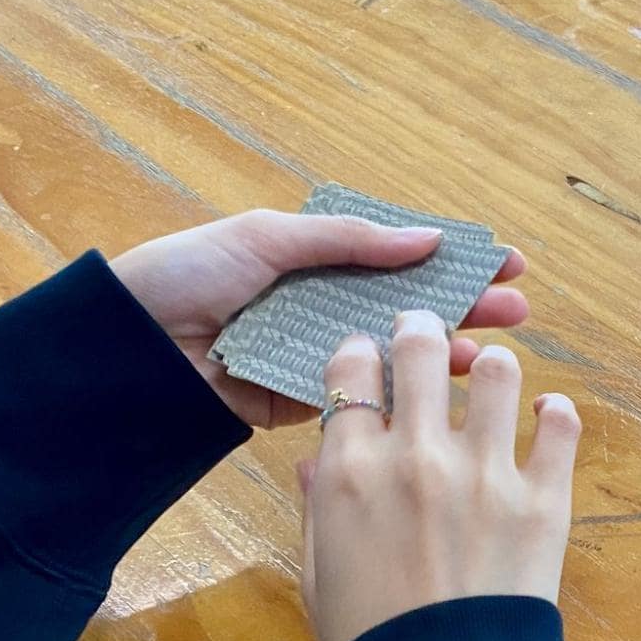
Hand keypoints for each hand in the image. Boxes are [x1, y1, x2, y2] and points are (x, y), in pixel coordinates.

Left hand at [110, 209, 528, 428]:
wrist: (122, 349)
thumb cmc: (183, 276)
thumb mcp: (267, 238)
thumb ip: (348, 240)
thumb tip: (428, 237)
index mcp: (312, 259)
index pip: (397, 255)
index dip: (452, 258)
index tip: (505, 262)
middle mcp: (320, 306)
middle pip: (408, 305)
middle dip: (466, 306)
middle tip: (517, 311)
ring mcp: (315, 356)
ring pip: (396, 353)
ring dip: (446, 352)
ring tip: (491, 354)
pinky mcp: (302, 403)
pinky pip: (363, 396)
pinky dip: (405, 393)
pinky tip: (445, 391)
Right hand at [299, 312, 580, 640]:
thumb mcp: (318, 573)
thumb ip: (319, 508)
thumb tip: (318, 462)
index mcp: (350, 471)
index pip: (352, 371)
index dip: (361, 354)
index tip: (372, 356)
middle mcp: (417, 456)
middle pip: (422, 350)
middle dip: (423, 331)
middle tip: (429, 333)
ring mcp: (486, 473)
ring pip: (500, 373)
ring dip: (495, 368)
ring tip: (495, 378)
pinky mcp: (543, 499)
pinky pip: (561, 425)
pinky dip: (556, 413)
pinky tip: (547, 417)